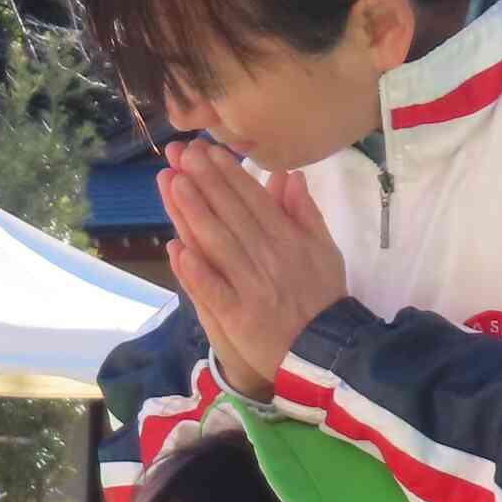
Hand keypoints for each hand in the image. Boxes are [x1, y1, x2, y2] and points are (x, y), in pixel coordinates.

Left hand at [161, 140, 346, 402]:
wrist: (327, 351)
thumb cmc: (323, 297)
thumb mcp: (325, 250)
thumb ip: (306, 213)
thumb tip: (290, 175)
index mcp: (288, 239)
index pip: (253, 199)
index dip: (228, 173)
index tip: (206, 149)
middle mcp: (268, 257)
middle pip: (232, 214)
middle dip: (205, 181)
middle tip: (181, 153)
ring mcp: (252, 287)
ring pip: (220, 245)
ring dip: (195, 213)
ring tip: (174, 183)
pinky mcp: (241, 318)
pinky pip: (215, 291)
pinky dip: (197, 272)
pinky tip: (176, 249)